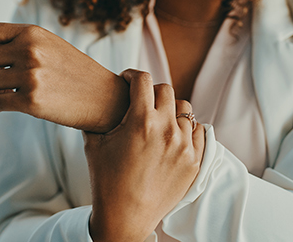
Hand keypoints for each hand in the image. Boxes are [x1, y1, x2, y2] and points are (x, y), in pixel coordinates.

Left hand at [0, 22, 128, 132]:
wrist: (105, 97)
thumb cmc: (76, 73)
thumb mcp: (50, 46)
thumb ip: (20, 43)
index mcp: (32, 33)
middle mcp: (29, 50)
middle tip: (6, 79)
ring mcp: (30, 76)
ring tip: (15, 92)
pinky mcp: (31, 101)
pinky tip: (14, 105)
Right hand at [83, 69, 204, 240]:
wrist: (125, 217)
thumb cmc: (105, 181)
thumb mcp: (94, 144)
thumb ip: (97, 117)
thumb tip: (97, 101)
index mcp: (140, 121)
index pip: (143, 80)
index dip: (132, 75)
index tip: (128, 80)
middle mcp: (166, 129)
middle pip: (166, 90)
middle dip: (151, 91)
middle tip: (142, 101)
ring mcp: (184, 146)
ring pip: (184, 109)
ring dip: (170, 109)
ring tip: (159, 120)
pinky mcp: (194, 161)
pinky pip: (198, 130)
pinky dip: (186, 128)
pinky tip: (173, 135)